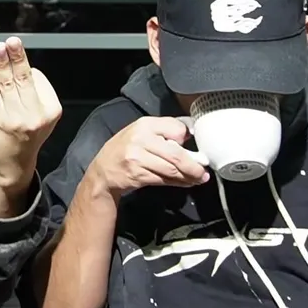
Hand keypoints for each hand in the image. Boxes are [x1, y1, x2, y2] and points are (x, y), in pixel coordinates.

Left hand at [0, 36, 62, 187]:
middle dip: (17, 57)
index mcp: (52, 110)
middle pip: (24, 78)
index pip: (38, 79)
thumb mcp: (39, 114)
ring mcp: (17, 119)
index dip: (26, 68)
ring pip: (7, 83)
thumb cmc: (24, 135)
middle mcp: (36, 115)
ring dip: (2, 62)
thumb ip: (32, 92)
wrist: (12, 164)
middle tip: (12, 41)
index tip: (16, 55)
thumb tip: (17, 62)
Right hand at [86, 117, 210, 197]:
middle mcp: (141, 139)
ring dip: (188, 177)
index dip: (186, 139)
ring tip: (198, 179)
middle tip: (204, 172)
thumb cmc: (126, 149)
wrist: (103, 170)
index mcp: (145, 124)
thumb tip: (191, 136)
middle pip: (176, 155)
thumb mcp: (141, 132)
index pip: (176, 129)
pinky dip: (177, 182)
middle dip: (194, 166)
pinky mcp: (137, 174)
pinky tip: (185, 183)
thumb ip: (163, 132)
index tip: (195, 147)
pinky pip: (164, 179)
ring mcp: (137, 158)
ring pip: (171, 170)